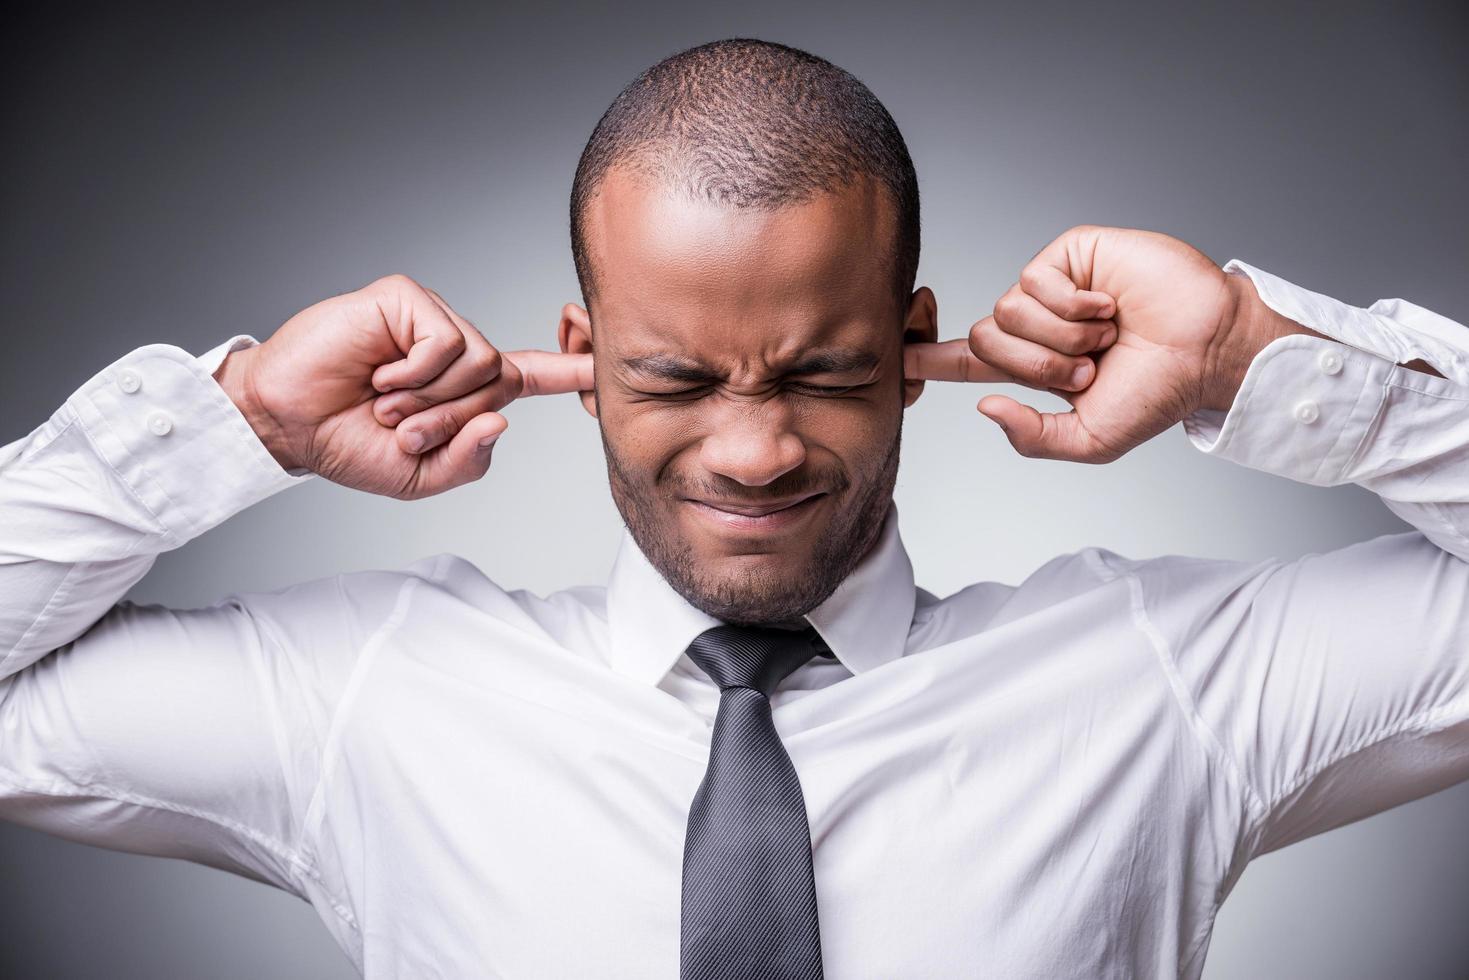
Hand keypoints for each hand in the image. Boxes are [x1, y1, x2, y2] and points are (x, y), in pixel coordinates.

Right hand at [214, 274, 592, 498]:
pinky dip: (415, 373)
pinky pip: (446, 342)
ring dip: (431, 400)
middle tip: (400, 428)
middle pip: (502, 383)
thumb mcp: (421, 475)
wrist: (287, 424)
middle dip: (453, 420)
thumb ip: (469, 460)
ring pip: (479, 362)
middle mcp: (458, 350)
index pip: (535, 377)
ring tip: (385, 403)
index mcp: (468, 389)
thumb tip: (501, 421)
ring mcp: (434, 320)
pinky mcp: (407, 300)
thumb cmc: (349, 444)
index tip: (611, 363)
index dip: (574, 372)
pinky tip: (380, 375)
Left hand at [907, 226, 1291, 462]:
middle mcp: (1038, 325)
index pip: (970, 362)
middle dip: (1038, 365)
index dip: (931, 358)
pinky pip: (1034, 281)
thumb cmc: (1158, 393)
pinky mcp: (1068, 254)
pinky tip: (1108, 305)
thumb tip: (983, 406)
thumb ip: (1033, 437)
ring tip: (1106, 335)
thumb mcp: (1090, 440)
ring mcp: (1052, 288)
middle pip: (985, 340)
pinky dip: (1072, 305)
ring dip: (1061, 336)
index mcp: (1036, 366)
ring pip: (1007, 312)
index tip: (899, 357)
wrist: (1207, 349)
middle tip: (1089, 366)